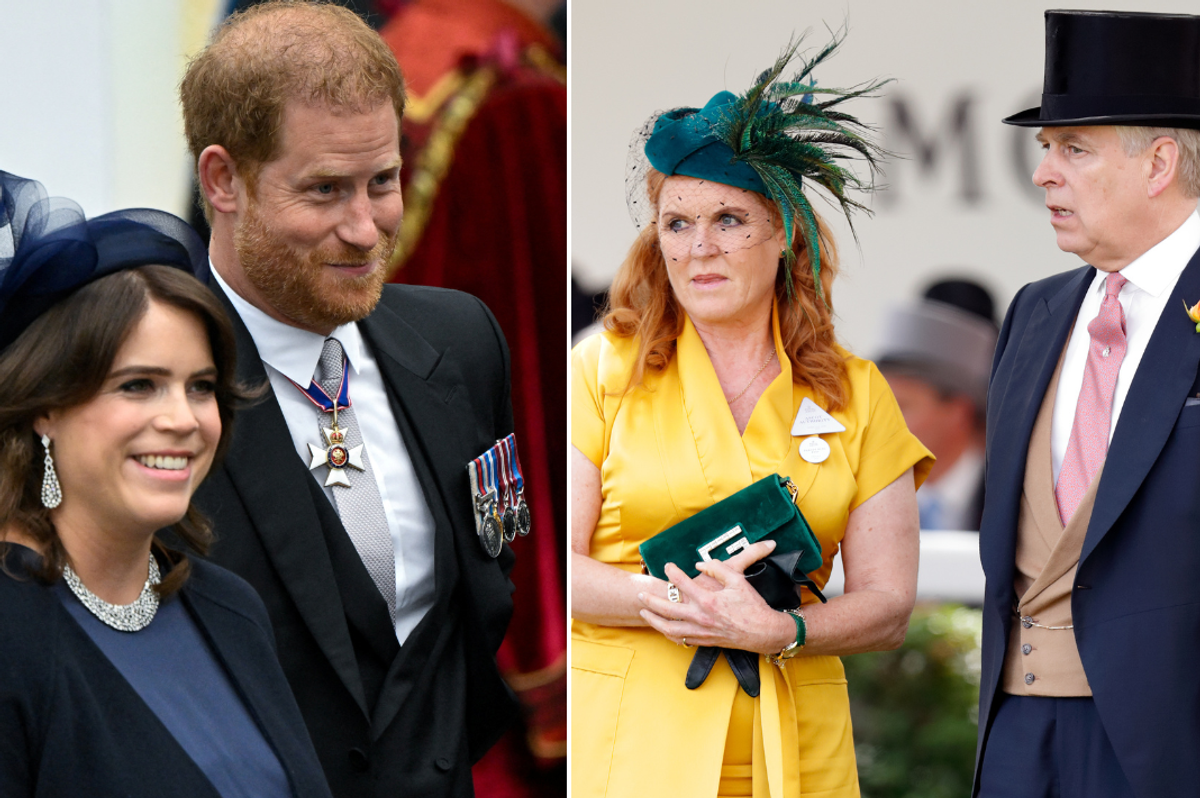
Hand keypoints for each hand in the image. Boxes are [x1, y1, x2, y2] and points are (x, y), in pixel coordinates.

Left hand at [637, 540, 795, 654]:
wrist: (764, 632)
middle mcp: (701, 617)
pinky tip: (662, 629)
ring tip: (643, 612)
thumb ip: (717, 568)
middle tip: (640, 593)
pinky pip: (681, 640)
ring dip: (654, 620)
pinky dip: (668, 634)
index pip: (683, 583)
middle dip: (651, 600)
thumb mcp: (738, 580)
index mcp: (708, 600)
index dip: (673, 572)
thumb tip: (700, 564)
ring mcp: (701, 631)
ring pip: (669, 628)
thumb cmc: (752, 605)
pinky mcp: (705, 641)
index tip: (668, 565)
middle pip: (667, 609)